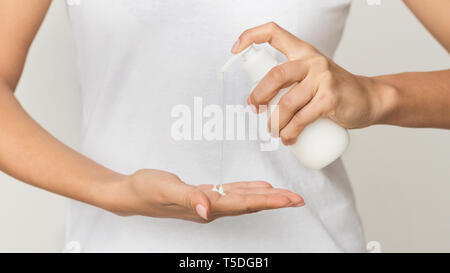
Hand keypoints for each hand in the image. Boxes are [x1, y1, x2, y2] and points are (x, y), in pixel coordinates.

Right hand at [106, 169, 303, 222]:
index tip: (290, 199)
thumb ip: (188, 198)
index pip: (244, 203)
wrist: (130, 193)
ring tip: (285, 195)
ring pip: (243, 198)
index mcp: (206, 206)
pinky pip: (232, 191)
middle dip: (275, 201)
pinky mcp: (203, 193)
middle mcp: (211, 206)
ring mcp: (208, 201)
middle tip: (298, 198)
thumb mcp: (165, 190)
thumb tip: (208, 211)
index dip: (268, 201)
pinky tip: (258, 186)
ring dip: (265, 196)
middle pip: (250, 203)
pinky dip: (248, 189)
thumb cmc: (146, 190)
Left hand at [232, 22, 393, 144]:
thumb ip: (291, 80)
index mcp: (303, 51)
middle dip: (259, 95)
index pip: (274, 33)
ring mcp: (323, 78)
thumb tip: (260, 101)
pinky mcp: (330, 98)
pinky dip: (291, 132)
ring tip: (274, 132)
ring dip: (275, 122)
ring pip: (286, 103)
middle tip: (254, 109)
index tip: (235, 48)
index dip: (251, 36)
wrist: (369, 98)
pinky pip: (302, 118)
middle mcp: (312, 61)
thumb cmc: (335, 89)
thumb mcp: (313, 74)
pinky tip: (289, 139)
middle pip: (275, 75)